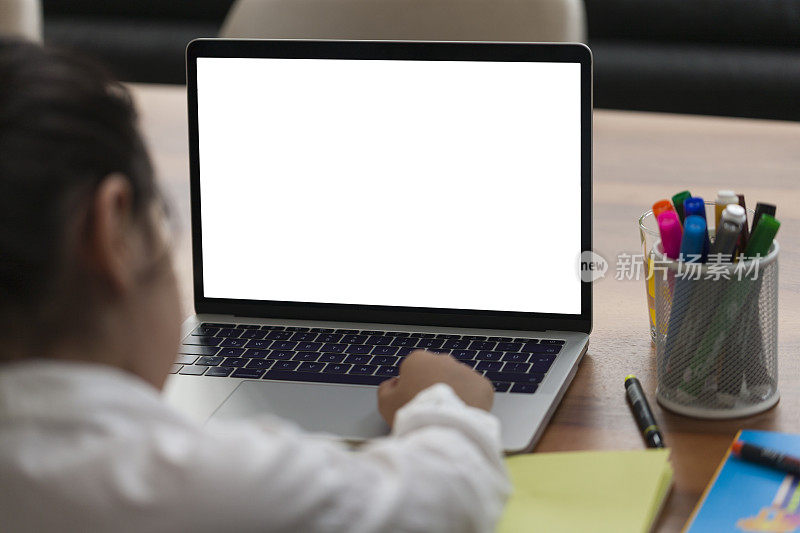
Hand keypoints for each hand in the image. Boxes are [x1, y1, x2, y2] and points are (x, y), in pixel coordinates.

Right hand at [377, 349, 493, 426]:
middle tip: (431, 410)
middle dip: (435, 387)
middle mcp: (443, 360)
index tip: (413, 402)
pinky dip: (472, 402)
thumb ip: (386, 389)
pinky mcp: (483, 386)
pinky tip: (462, 415)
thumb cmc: (414, 415)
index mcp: (418, 360)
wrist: (444, 429)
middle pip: (437, 373)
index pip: (413, 370)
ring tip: (447, 415)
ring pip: (458, 382)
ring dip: (454, 394)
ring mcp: (465, 371)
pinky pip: (476, 393)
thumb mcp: (385, 403)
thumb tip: (392, 384)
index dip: (411, 388)